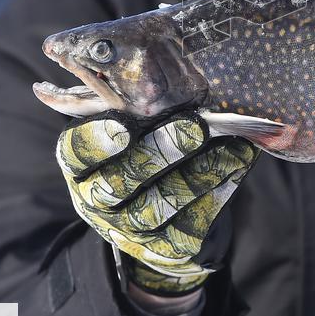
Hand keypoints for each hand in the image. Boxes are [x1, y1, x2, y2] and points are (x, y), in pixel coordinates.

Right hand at [56, 111, 257, 294]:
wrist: (163, 212)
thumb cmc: (145, 148)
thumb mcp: (133, 125)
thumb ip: (140, 106)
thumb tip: (172, 68)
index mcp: (80, 163)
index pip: (77, 152)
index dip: (98, 141)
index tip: (125, 128)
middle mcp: (95, 198)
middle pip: (120, 180)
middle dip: (161, 152)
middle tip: (196, 127)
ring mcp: (126, 228)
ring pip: (158, 206)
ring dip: (198, 173)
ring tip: (230, 148)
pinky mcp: (162, 247)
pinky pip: (189, 224)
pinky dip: (217, 193)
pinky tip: (237, 166)